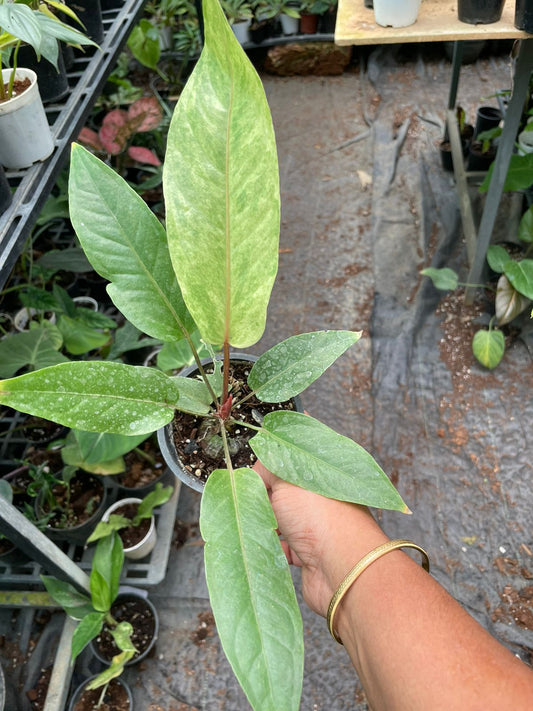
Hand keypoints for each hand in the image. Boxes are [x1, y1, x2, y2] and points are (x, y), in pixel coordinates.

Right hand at [253, 460, 387, 616]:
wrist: (341, 568)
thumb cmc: (319, 517)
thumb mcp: (287, 478)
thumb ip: (268, 468)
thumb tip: (257, 471)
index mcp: (320, 477)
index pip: (288, 469)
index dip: (267, 474)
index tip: (249, 482)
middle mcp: (320, 501)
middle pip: (282, 497)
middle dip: (264, 501)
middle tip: (250, 505)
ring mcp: (315, 529)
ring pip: (281, 523)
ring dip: (267, 526)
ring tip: (255, 526)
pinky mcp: (309, 556)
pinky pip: (283, 548)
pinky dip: (273, 548)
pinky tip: (267, 546)